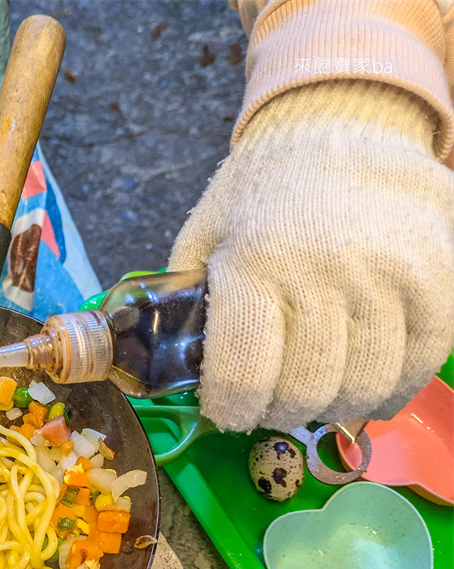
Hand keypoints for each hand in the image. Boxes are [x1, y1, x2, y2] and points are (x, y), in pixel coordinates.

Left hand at [169, 80, 453, 431]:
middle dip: (279, 411)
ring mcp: (391, 275)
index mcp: (254, 261)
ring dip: (334, 406)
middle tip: (272, 405)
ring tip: (316, 395)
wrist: (344, 121)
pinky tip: (366, 384)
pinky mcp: (443, 277)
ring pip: (365, 386)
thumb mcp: (205, 230)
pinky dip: (391, 388)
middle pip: (306, 389)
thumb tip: (176, 366)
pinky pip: (422, 362)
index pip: (243, 372)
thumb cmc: (263, 186)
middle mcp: (325, 270)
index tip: (228, 411)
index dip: (231, 408)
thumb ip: (189, 297)